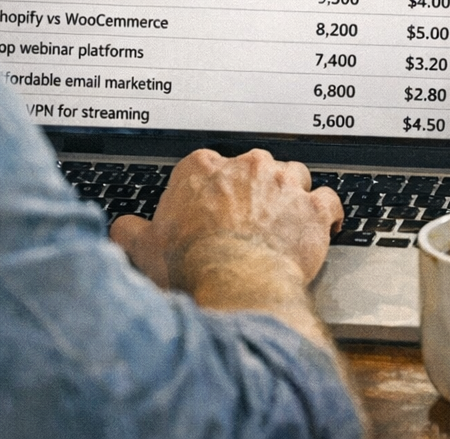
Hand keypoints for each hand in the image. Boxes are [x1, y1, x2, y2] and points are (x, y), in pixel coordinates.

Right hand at [110, 148, 342, 288]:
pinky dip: (327, 214)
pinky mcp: (312, 209)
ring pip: (294, 175)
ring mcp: (282, 184)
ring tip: (285, 220)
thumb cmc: (191, 266)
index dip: (214, 189)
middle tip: (248, 218)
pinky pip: (328, 201)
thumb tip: (121, 229)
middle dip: (254, 189)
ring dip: (291, 195)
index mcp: (203, 168)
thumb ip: (130, 232)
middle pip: (254, 166)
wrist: (234, 285)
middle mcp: (246, 166)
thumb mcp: (145, 249)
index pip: (210, 165)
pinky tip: (323, 227)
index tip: (214, 207)